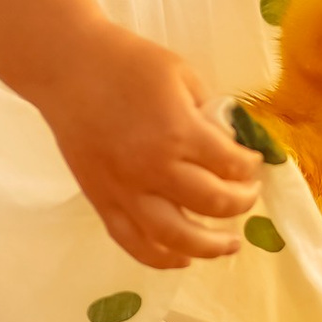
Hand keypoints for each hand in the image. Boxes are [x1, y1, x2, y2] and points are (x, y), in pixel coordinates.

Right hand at [48, 25, 263, 270]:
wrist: (67, 68)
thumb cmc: (127, 62)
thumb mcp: (182, 74)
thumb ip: (209, 112)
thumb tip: (228, 143)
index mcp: (179, 133)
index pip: (231, 164)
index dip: (250, 167)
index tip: (253, 163)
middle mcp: (154, 169)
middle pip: (212, 204)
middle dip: (241, 202)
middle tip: (248, 195)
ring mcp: (125, 191)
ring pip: (174, 237)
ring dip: (209, 247)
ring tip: (229, 245)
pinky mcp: (101, 201)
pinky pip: (132, 242)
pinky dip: (160, 258)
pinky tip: (181, 258)